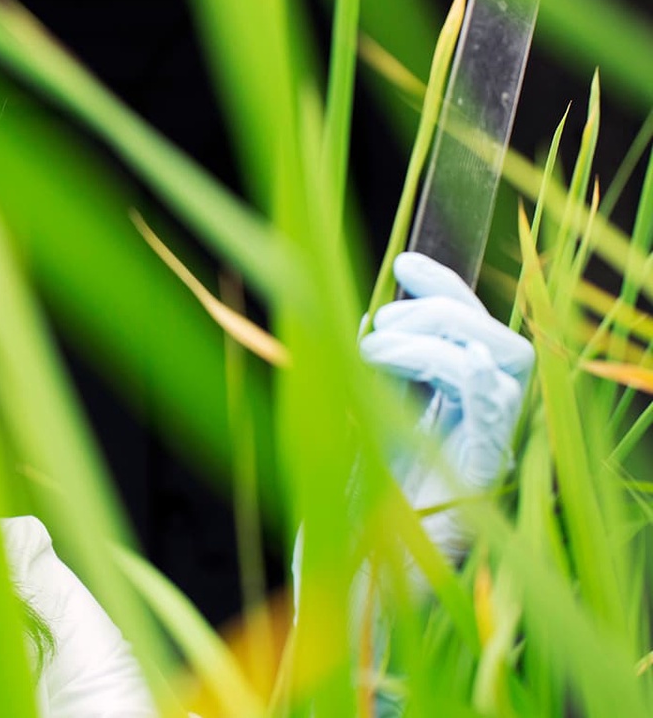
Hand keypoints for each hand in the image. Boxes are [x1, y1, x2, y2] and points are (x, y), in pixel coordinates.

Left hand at [359, 252, 533, 555]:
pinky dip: (455, 367)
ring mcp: (484, 448)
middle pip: (497, 335)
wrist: (341, 583)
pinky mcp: (481, 473)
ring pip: (504, 358)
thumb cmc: (340, 508)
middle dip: (439, 307)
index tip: (403, 261)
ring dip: (435, 335)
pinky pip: (494, 403)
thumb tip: (372, 311)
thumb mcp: (348, 418)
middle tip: (377, 326)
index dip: (445, 287)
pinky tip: (400, 368)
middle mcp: (478, 425)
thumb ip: (369, 372)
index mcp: (451, 409)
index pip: (470, 330)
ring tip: (374, 350)